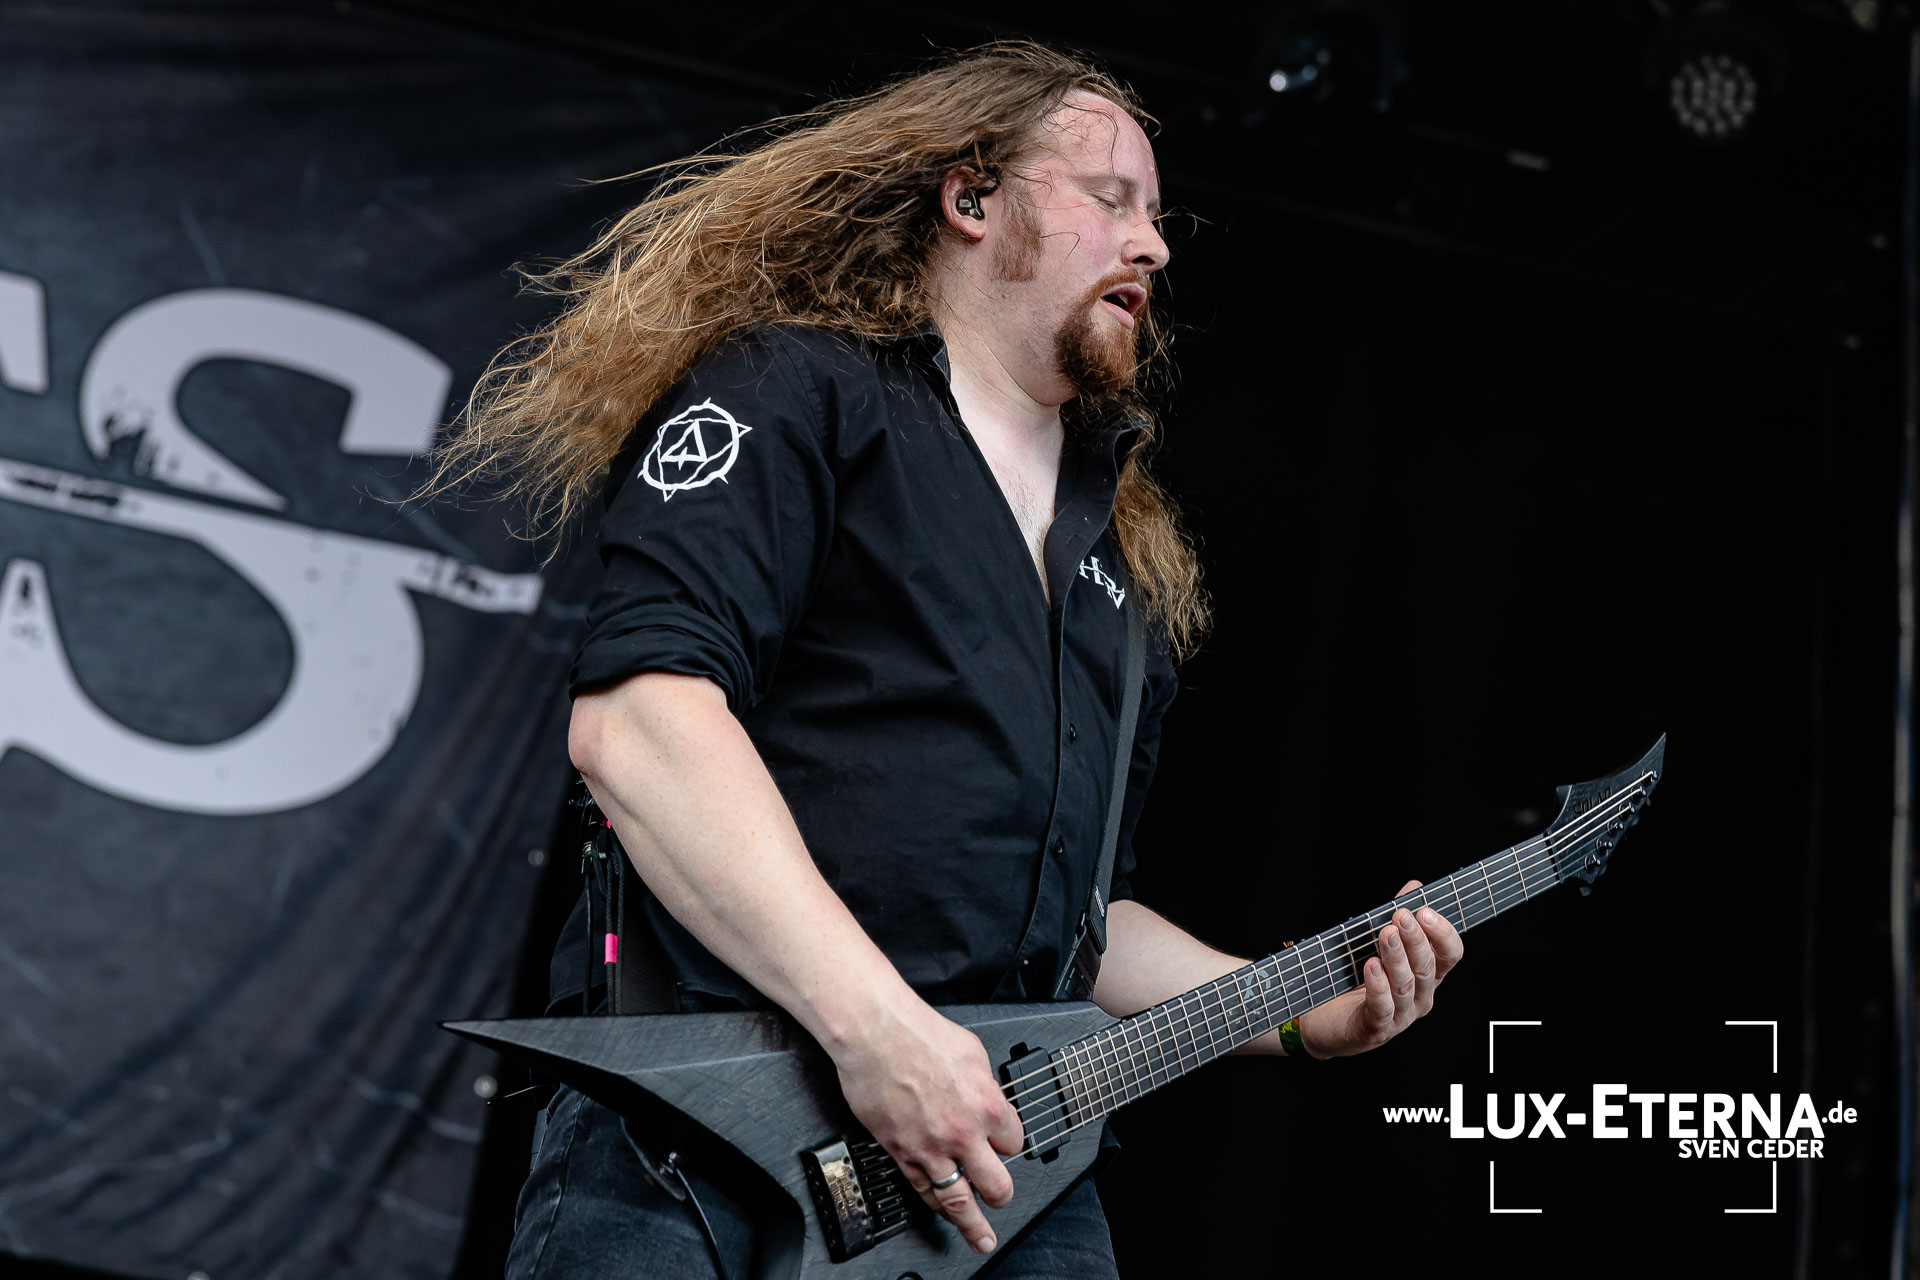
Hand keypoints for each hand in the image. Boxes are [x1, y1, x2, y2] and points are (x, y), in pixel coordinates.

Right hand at [830, 999, 1025, 1253]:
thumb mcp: (973, 1052)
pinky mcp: (900, 1151)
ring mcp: (930, 1147)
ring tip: (980, 1238)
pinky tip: (941, 1211)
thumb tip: (988, 1100)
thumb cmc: (918, 1033)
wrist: (875, 1033)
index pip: (1015, 1142)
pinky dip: (935, 1203)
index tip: (1004, 1143)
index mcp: (987, 1105)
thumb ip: (985, 1085)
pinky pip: (922, 1189)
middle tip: (1002, 1200)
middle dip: (1001, 1195)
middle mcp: (962, 1133)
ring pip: (958, 1200)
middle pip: (996, 1184)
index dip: (1009, 1143)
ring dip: (972, 1223)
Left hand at [1295, 879, 1462, 1058]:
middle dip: (1415, 939)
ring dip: (1396, 957)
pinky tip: (1371, 966)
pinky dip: (1378, 986)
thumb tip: (1414, 887)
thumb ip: (1398, 919)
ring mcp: (1401, 1016)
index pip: (1449, 954)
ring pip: (1406, 986)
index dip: (1442, 933)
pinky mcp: (1376, 1028)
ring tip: (1385, 934)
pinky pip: (1382, 1008)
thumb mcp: (1379, 946)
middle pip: (1427, 967)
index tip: (1425, 910)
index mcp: (1427, 975)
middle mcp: (1420, 997)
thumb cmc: (1358, 980)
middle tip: (1401, 916)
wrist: (1327, 1020)